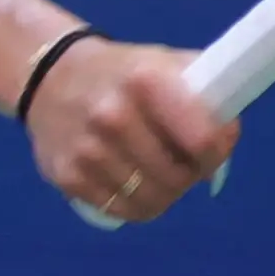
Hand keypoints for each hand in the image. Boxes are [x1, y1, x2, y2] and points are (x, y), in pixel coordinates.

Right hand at [22, 39, 238, 223]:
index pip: (202, 140)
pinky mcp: (67, 176)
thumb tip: (225, 139)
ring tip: (156, 170)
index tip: (211, 151)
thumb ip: (206, 95)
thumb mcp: (167, 64)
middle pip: (178, 179)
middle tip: (182, 162)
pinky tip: (132, 180)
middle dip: (189, 175)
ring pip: (152, 202)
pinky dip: (136, 204)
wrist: (50, 76)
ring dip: (164, 193)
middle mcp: (113, 115)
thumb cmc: (124, 73)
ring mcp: (88, 149)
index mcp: (146, 81)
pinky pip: (122, 211)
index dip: (215, 153)